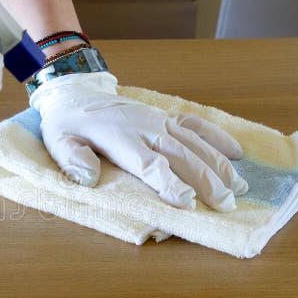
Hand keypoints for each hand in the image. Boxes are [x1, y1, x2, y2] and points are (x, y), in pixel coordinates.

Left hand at [30, 72, 247, 211]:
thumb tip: (88, 178)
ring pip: (195, 143)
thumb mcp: (58, 143)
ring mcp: (159, 120)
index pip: (150, 165)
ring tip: (239, 188)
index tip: (187, 202)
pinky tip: (237, 153)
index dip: (169, 183)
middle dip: (206, 181)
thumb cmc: (68, 125)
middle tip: (226, 205)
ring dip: (219, 165)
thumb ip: (72, 160)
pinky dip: (218, 137)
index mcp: (120, 139)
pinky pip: (196, 125)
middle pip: (181, 156)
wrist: (76, 92)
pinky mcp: (166, 116)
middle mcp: (146, 128)